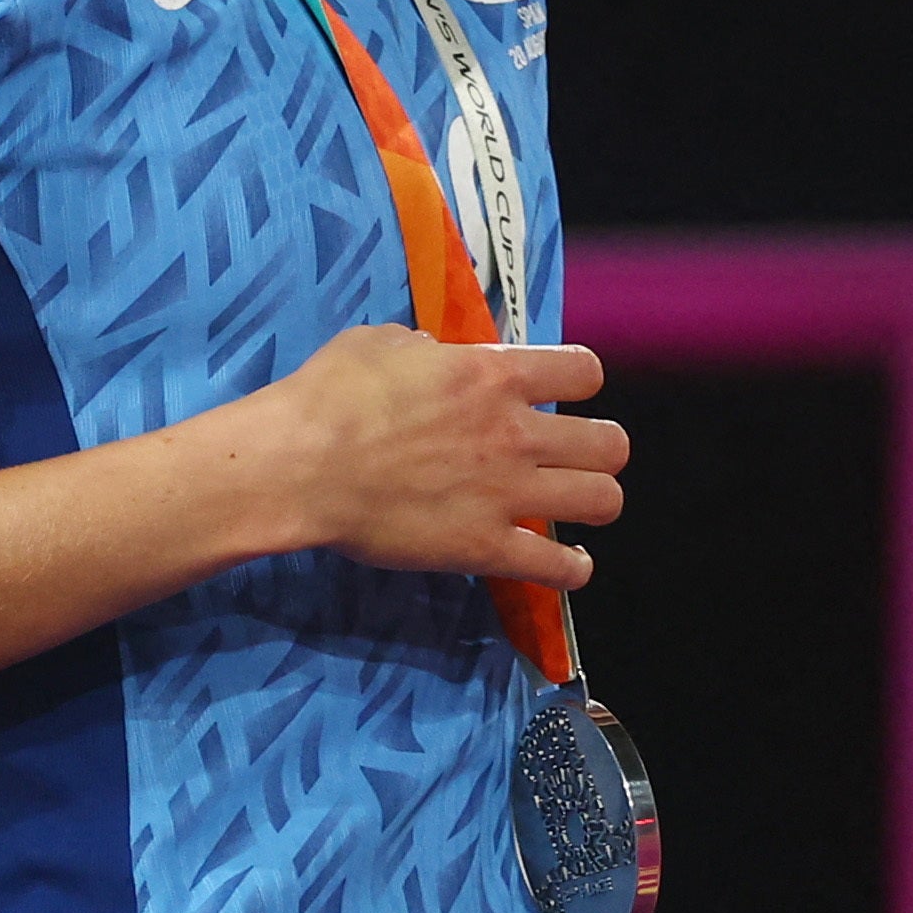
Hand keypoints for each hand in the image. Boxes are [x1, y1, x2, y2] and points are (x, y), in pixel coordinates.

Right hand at [244, 325, 628, 590]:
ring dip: (595, 500)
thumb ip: (422, 348)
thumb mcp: (379, 343)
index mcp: (494, 375)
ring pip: (603, 501)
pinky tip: (567, 564)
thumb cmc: (332, 394)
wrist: (302, 466)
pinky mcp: (486, 547)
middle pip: (610, 443)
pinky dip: (571, 568)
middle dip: (600, 448)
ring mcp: (507, 494)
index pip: (583, 373)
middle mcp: (516, 433)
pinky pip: (558, 568)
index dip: (579, 382)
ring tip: (575, 505)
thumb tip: (433, 354)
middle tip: (574, 455)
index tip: (561, 393)